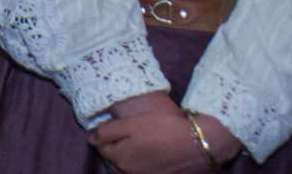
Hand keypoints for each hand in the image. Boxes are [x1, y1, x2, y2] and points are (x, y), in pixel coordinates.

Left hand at [91, 97, 240, 173]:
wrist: (200, 144)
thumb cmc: (164, 129)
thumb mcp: (133, 123)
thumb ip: (108, 131)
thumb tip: (91, 140)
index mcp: (120, 158)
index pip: (100, 148)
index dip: (104, 137)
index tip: (113, 128)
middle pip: (112, 163)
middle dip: (114, 151)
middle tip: (125, 137)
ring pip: (125, 171)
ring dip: (125, 162)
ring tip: (136, 148)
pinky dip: (138, 169)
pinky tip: (148, 158)